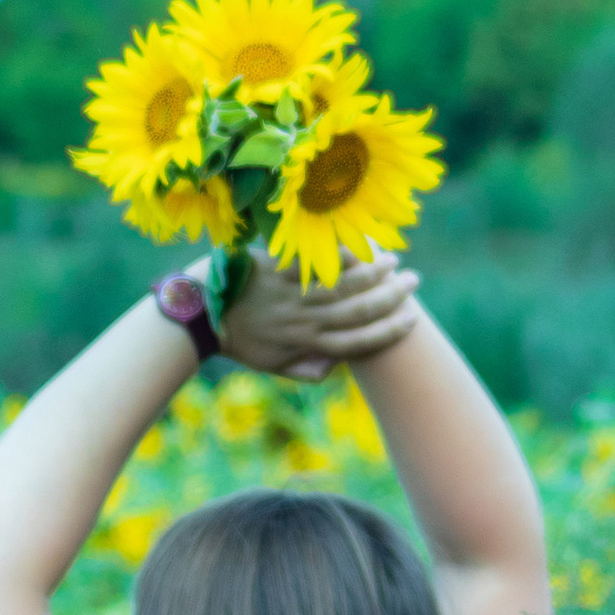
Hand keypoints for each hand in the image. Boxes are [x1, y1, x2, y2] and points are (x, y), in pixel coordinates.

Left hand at [215, 247, 421, 382]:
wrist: (201, 314)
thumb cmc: (240, 340)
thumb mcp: (272, 365)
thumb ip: (307, 369)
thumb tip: (338, 366)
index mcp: (307, 344)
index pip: (359, 341)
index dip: (389, 331)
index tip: (412, 318)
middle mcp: (303, 320)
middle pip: (358, 310)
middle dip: (391, 297)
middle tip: (413, 282)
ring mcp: (290, 294)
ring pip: (341, 285)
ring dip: (372, 273)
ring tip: (393, 261)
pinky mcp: (275, 269)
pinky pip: (312, 261)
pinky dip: (337, 253)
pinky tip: (359, 245)